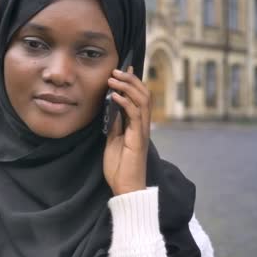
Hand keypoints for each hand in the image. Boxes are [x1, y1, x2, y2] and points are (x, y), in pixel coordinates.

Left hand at [103, 66, 151, 195]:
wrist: (125, 187)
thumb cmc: (120, 167)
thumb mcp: (113, 140)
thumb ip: (116, 124)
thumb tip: (112, 108)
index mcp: (137, 125)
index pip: (139, 97)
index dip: (133, 82)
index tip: (123, 68)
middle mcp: (143, 125)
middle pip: (144, 94)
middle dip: (130, 79)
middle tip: (116, 70)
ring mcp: (142, 131)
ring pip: (142, 100)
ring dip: (128, 86)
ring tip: (114, 78)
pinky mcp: (138, 138)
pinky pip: (135, 115)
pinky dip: (125, 102)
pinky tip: (116, 96)